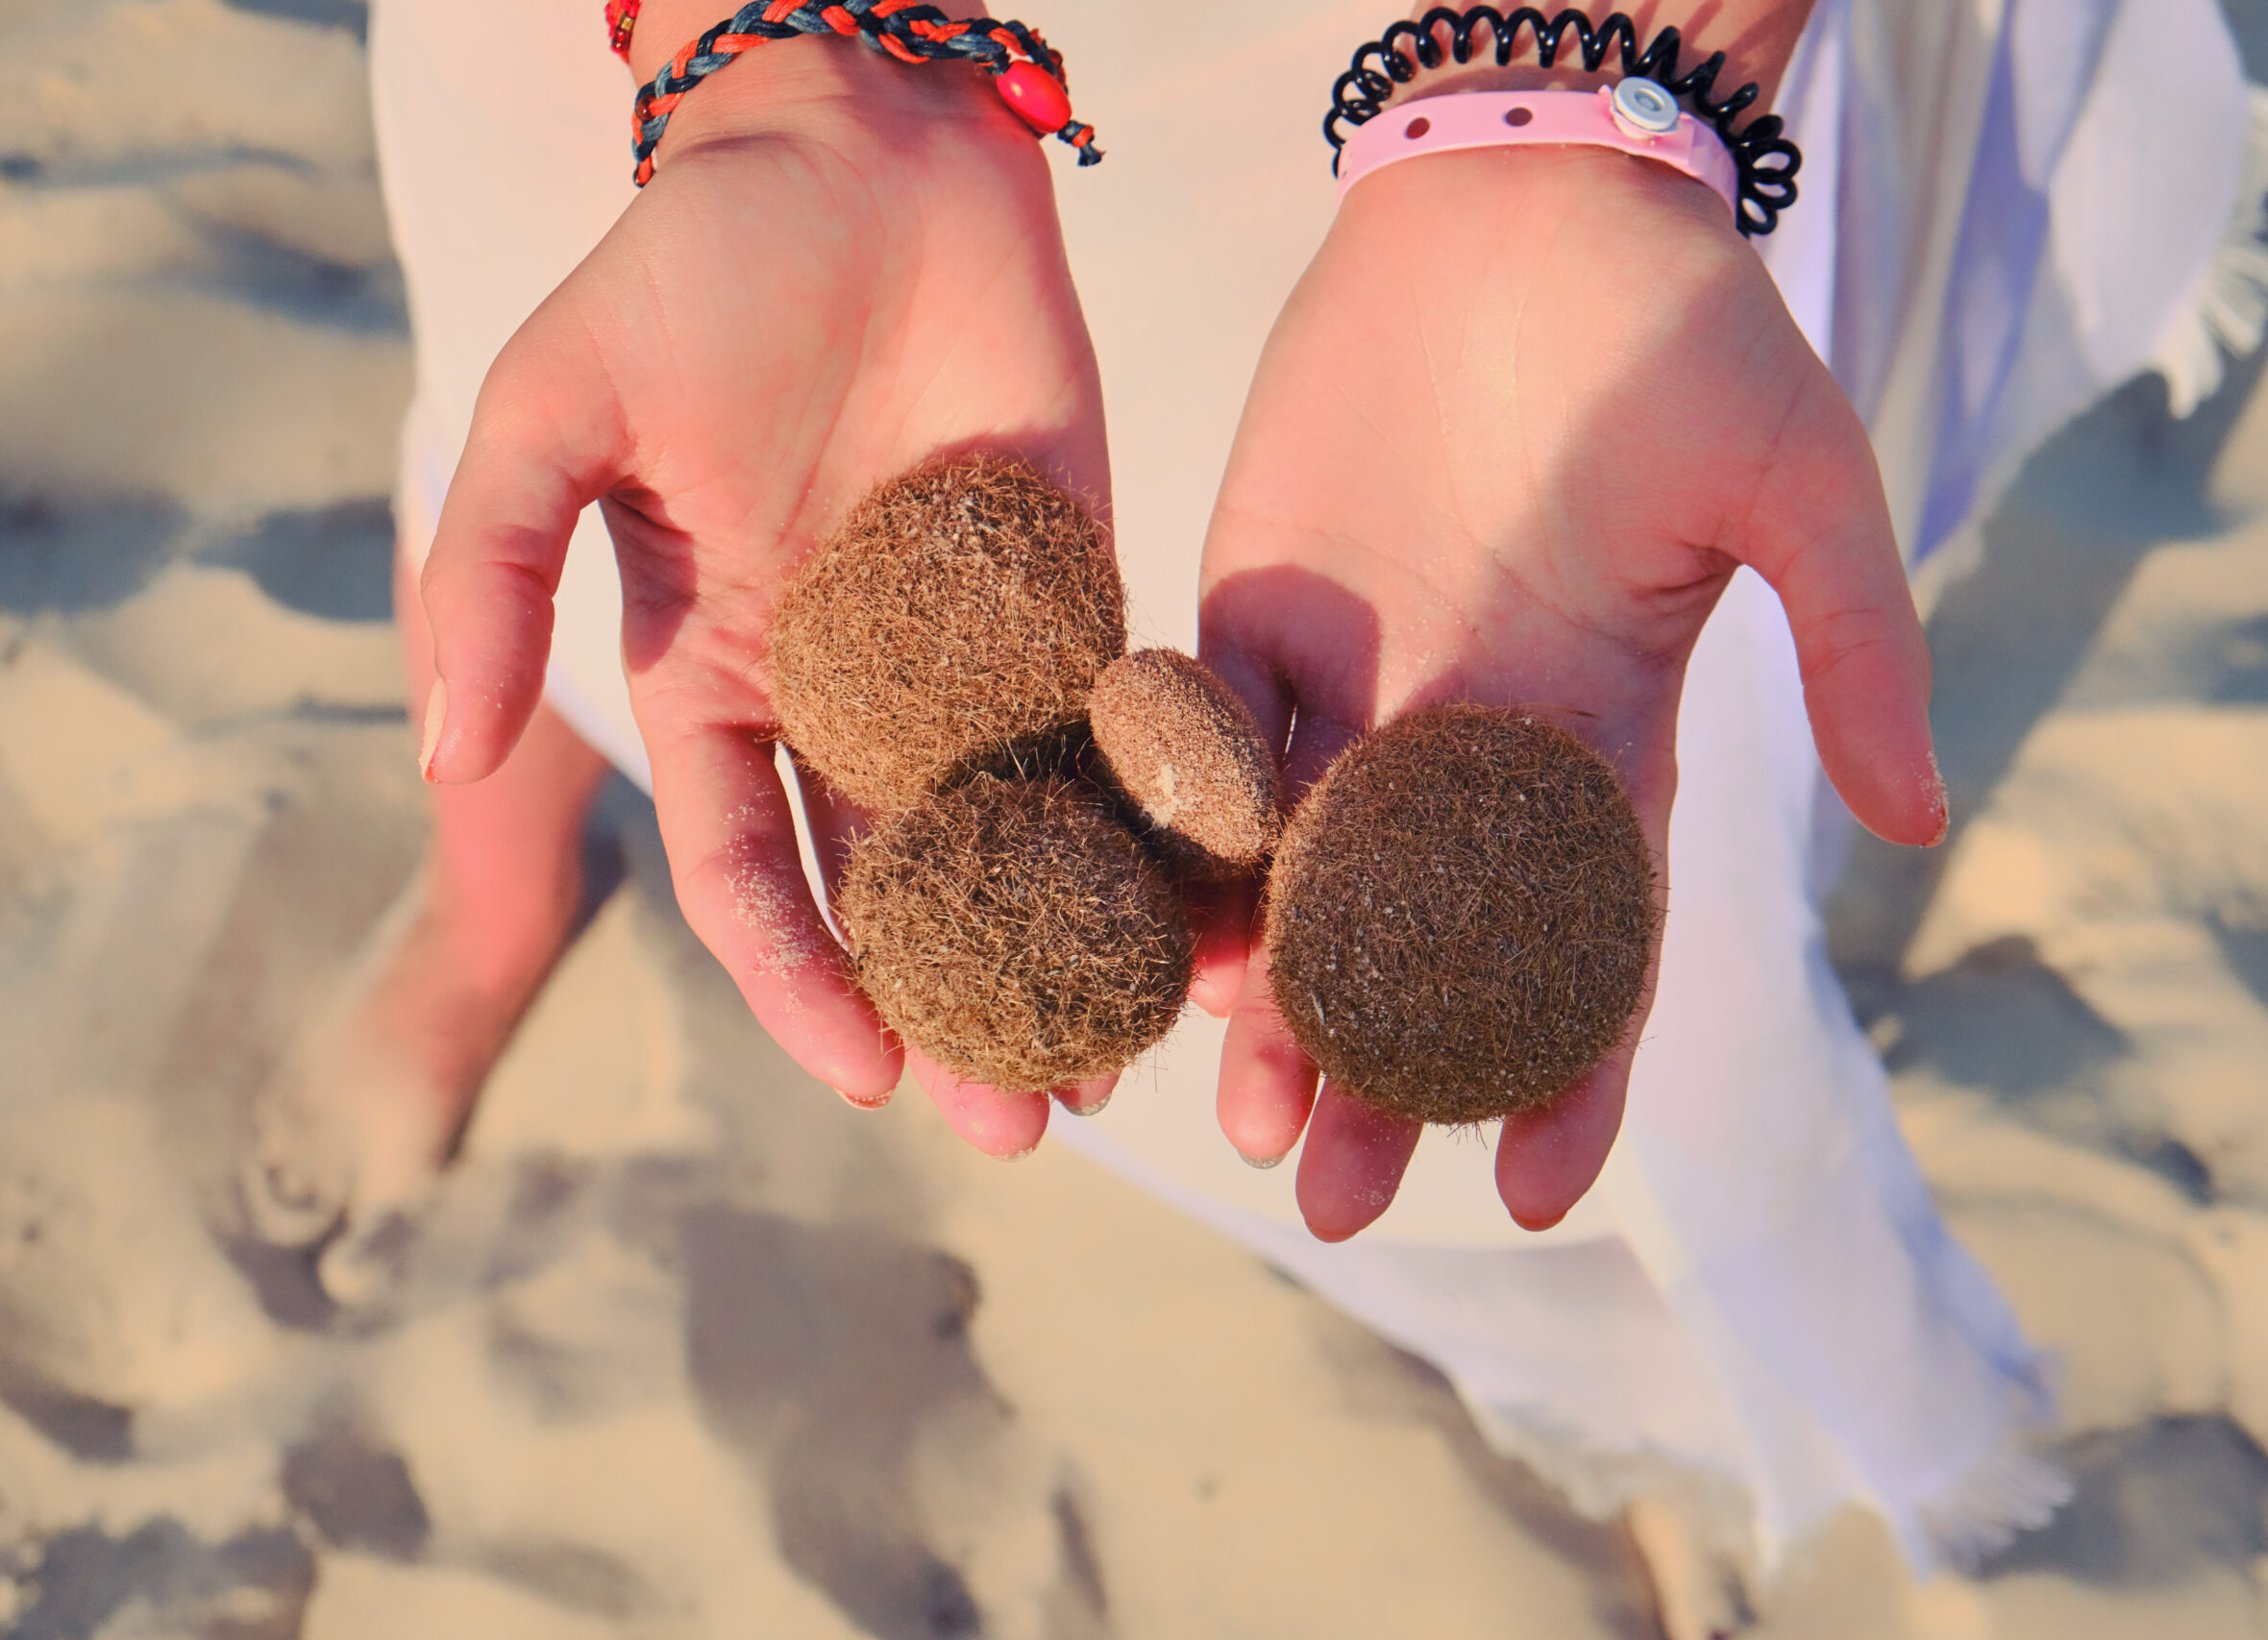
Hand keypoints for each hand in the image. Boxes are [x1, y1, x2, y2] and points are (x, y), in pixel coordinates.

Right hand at [416, 38, 1108, 1157]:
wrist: (864, 146)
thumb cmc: (693, 263)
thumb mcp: (553, 404)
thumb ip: (488, 568)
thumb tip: (440, 746)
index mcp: (718, 671)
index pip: (745, 866)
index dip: (795, 976)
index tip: (865, 1071)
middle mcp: (845, 688)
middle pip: (895, 885)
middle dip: (950, 1005)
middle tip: (1021, 1121)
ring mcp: (971, 650)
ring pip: (1017, 835)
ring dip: (1063, 948)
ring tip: (1124, 1058)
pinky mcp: (1080, 593)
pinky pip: (1118, 727)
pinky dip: (1155, 820)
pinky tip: (1202, 907)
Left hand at [1197, 147, 1940, 1239]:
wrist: (1526, 188)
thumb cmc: (1686, 323)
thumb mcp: (1803, 484)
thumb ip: (1853, 644)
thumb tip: (1918, 817)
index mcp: (1602, 736)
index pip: (1591, 941)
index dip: (1570, 1070)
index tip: (1539, 1193)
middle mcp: (1472, 741)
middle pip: (1425, 946)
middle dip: (1387, 1076)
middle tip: (1333, 1203)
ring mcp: (1358, 685)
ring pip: (1300, 877)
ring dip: (1268, 998)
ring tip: (1236, 1112)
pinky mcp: (1253, 611)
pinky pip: (1201, 750)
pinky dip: (1177, 843)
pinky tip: (1151, 937)